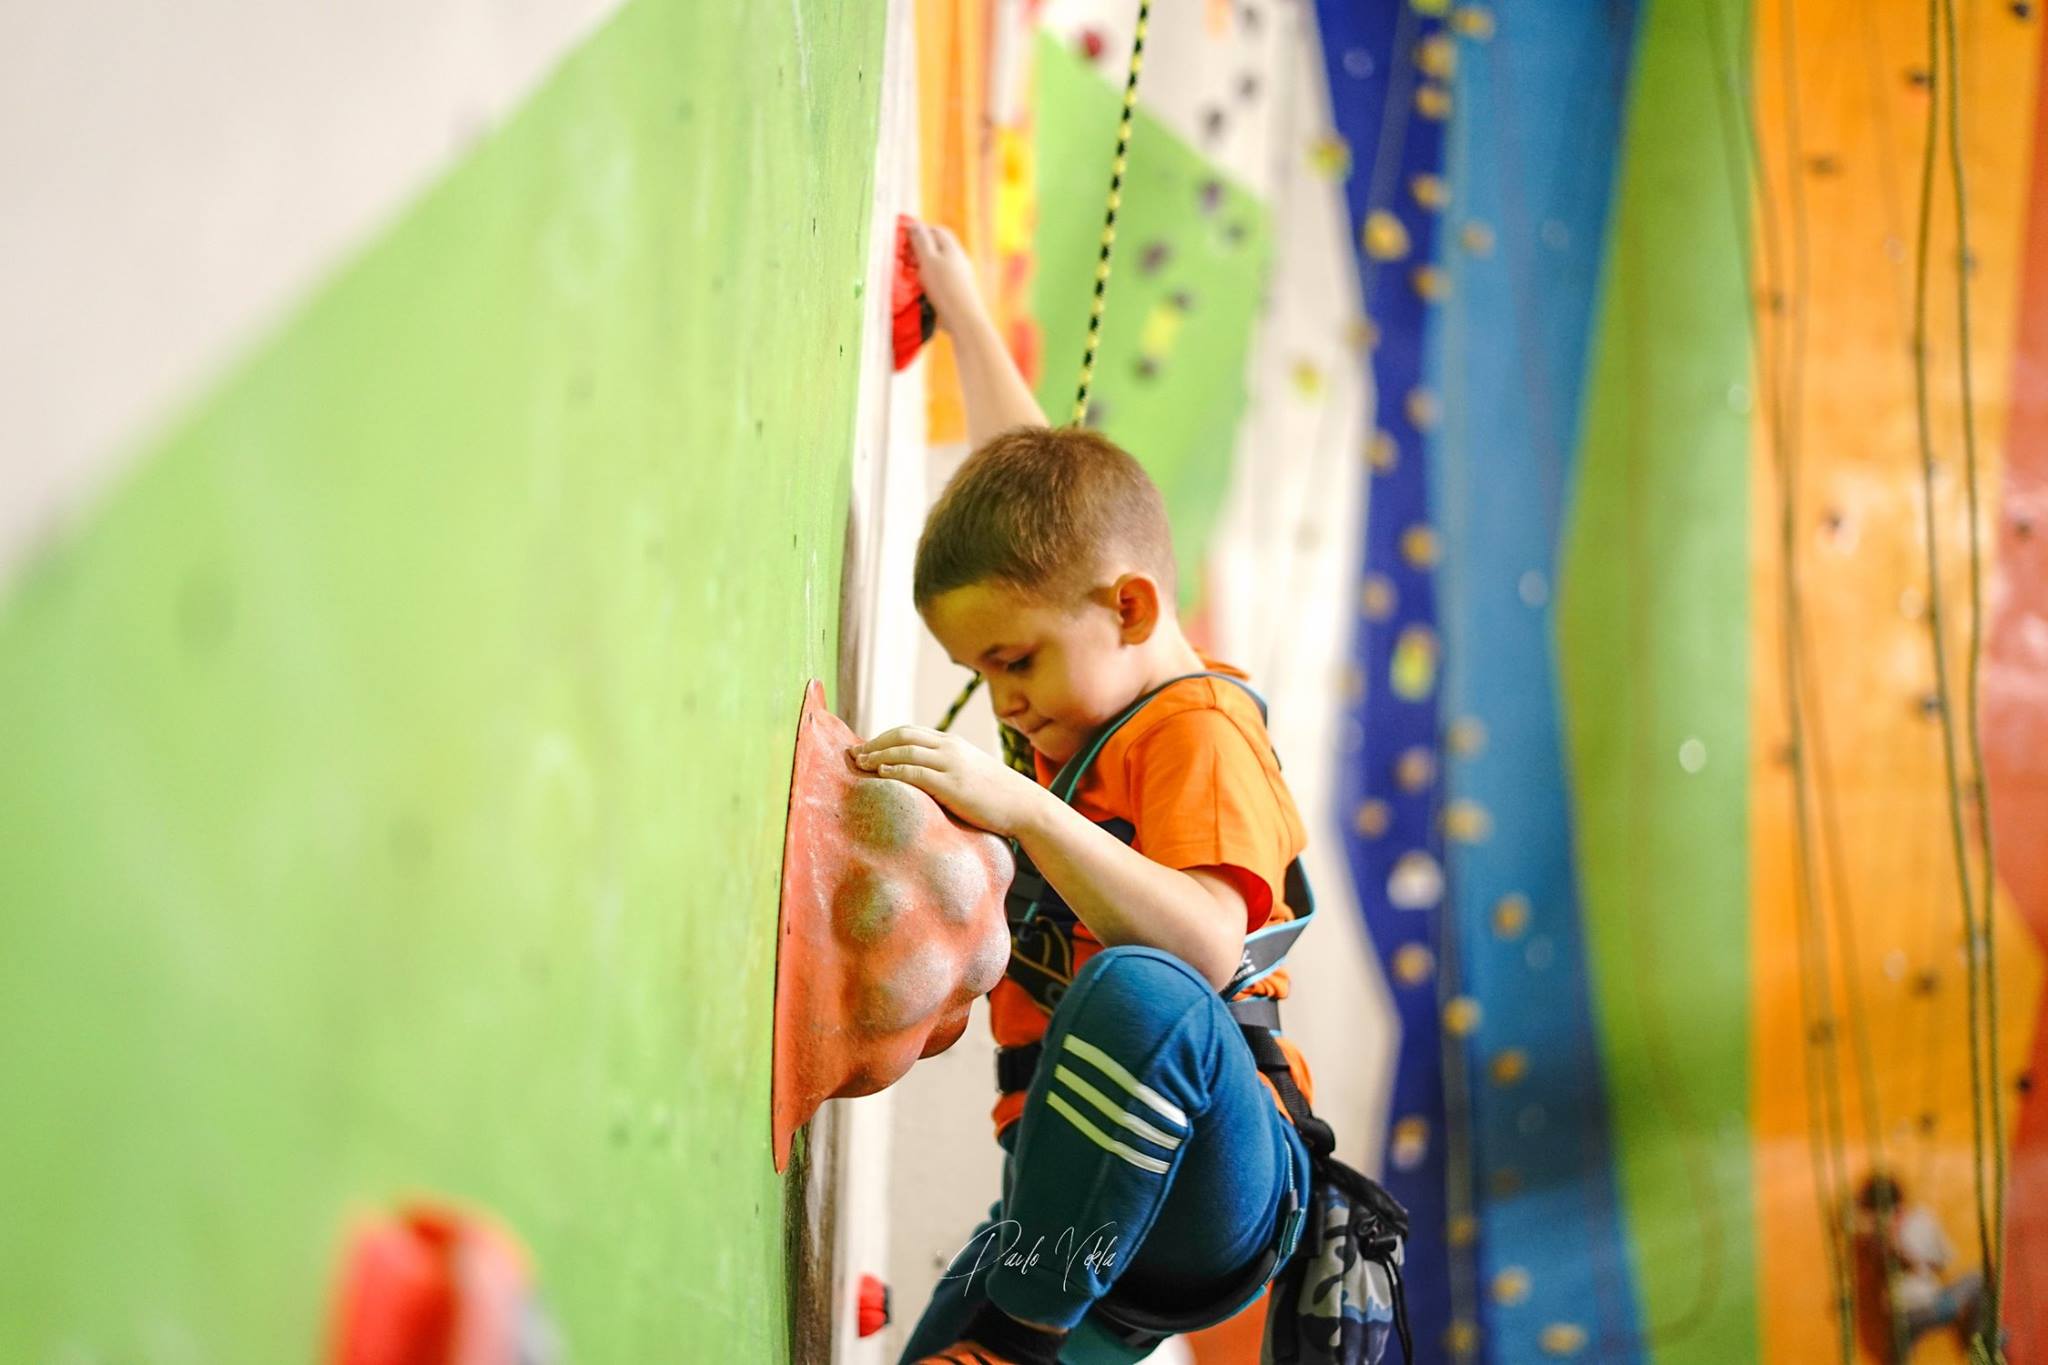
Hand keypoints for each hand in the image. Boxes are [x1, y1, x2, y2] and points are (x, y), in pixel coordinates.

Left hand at [851, 726, 1045, 835]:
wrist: (1024, 805)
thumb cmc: (996, 795)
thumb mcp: (969, 772)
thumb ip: (945, 769)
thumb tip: (919, 780)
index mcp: (952, 743)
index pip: (909, 732)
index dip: (882, 738)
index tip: (864, 748)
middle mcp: (950, 747)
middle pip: (902, 735)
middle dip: (875, 743)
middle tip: (853, 754)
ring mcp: (951, 764)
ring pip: (905, 750)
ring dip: (878, 756)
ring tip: (860, 764)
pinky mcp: (952, 784)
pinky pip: (917, 772)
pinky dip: (895, 770)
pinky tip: (881, 775)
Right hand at [908, 221, 987, 336]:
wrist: (963, 318)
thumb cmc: (944, 287)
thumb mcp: (928, 260)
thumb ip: (921, 241)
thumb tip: (914, 224)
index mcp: (952, 248)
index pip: (937, 231)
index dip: (921, 232)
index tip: (906, 241)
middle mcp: (959, 259)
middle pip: (939, 247)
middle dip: (922, 249)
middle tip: (908, 259)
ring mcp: (961, 275)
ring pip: (940, 263)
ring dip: (925, 266)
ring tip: (913, 275)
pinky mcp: (958, 290)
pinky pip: (942, 278)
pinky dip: (931, 279)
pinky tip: (923, 289)